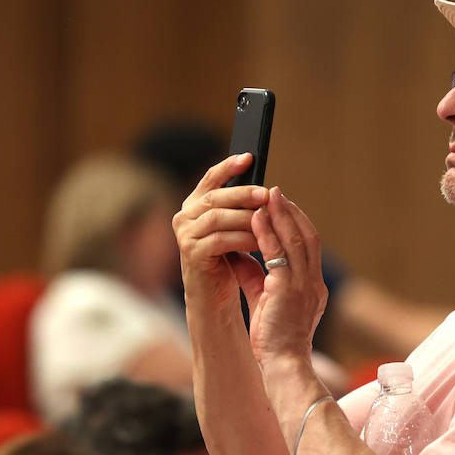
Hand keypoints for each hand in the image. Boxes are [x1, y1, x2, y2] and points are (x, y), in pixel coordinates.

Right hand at [173, 154, 270, 309]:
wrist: (214, 298)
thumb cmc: (229, 262)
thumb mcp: (234, 229)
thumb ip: (241, 209)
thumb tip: (268, 190)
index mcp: (195, 205)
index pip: (211, 178)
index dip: (229, 166)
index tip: (250, 157)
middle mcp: (184, 216)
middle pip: (215, 196)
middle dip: (243, 193)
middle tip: (267, 194)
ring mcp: (185, 234)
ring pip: (218, 217)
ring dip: (246, 218)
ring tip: (269, 220)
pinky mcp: (191, 253)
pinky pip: (220, 240)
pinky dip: (243, 239)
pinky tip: (261, 242)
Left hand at [245, 187, 327, 365]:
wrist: (284, 367)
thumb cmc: (275, 342)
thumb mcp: (265, 303)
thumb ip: (256, 278)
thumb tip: (239, 256)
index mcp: (313, 287)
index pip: (310, 246)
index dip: (297, 224)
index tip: (282, 208)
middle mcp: (313, 283)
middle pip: (308, 236)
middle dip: (291, 212)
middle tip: (275, 192)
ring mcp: (304, 286)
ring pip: (296, 240)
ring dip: (281, 215)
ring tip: (267, 195)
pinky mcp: (288, 291)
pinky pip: (278, 254)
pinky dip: (268, 233)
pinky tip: (257, 219)